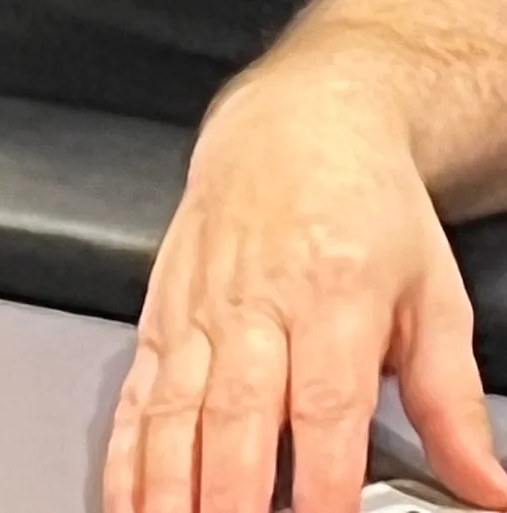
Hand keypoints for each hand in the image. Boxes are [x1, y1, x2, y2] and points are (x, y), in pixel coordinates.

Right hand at [106, 67, 506, 512]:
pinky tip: (126, 496)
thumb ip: (453, 401)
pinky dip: (126, 449)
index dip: (320, 485)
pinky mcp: (163, 308)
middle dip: (231, 496)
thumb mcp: (432, 292)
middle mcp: (258, 302)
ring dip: (168, 484)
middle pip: (237, 414)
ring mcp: (201, 306)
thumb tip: (487, 486)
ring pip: (175, 406)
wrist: (295, 122)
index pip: (326, 409)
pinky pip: (137, 387)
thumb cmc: (367, 206)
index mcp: (334, 296)